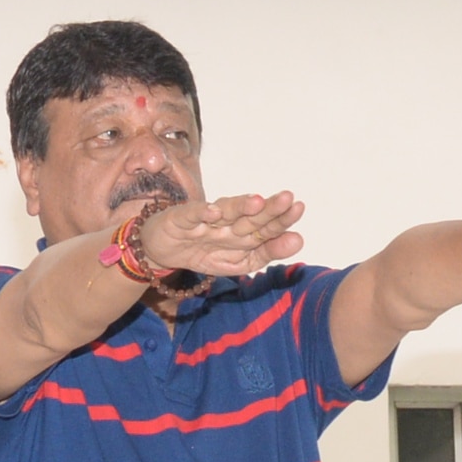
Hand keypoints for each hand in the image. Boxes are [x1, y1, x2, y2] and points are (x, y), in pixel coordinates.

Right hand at [121, 191, 303, 279]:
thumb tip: (298, 239)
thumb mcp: (238, 262)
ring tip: (257, 202)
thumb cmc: (203, 252)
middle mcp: (227, 221)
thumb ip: (267, 252)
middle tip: (287, 199)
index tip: (299, 209)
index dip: (282, 218)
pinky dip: (201, 213)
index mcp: (243, 232)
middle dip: (268, 208)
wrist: (162, 251)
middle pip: (250, 215)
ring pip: (225, 211)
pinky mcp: (182, 219)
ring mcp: (205, 219)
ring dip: (240, 206)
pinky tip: (213, 212)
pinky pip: (192, 215)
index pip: (266, 226)